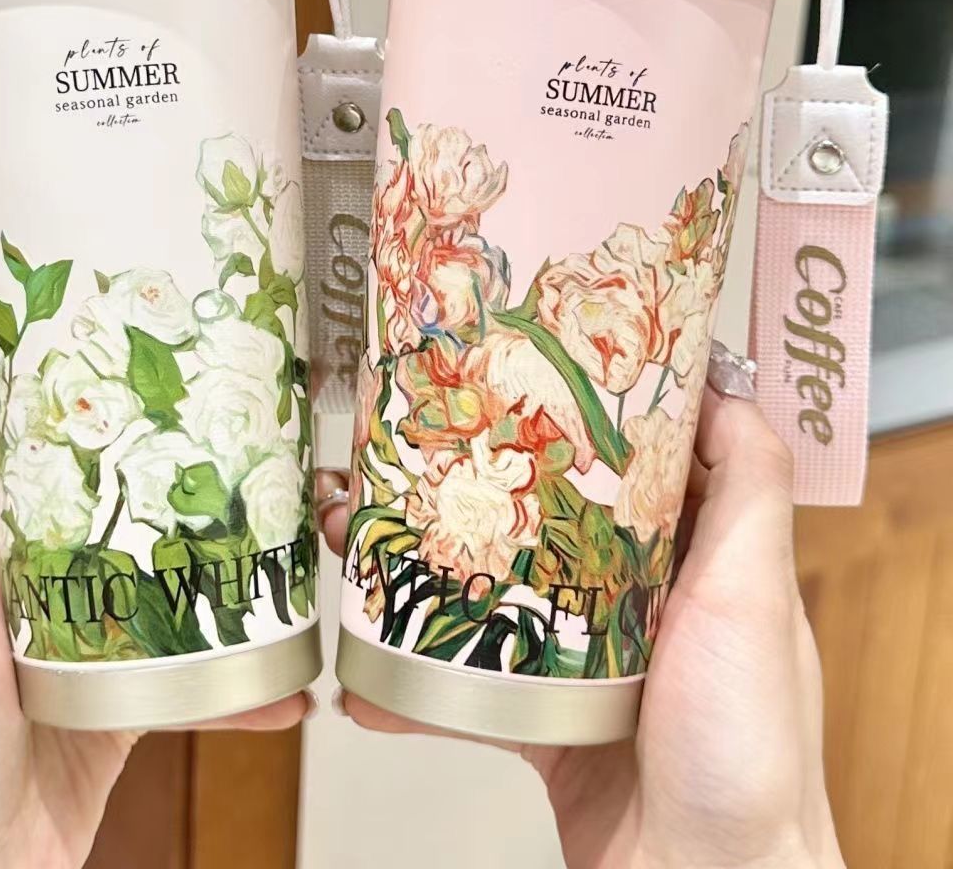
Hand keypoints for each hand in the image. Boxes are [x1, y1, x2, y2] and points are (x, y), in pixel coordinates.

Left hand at [0, 328, 311, 868]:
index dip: (83, 380)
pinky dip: (245, 679)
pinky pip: (200, 670)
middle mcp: (44, 570)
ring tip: (291, 532)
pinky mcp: (131, 692)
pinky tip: (287, 675)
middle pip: (126, 491)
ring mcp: (94, 630)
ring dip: (236, 560)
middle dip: (185, 457)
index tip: (137, 337)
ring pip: (176, 572)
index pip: (40, 430)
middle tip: (246, 422)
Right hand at [320, 350, 845, 868]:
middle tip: (410, 447)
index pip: (641, 459)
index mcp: (696, 559)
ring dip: (427, 574)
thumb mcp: (756, 595)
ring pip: (497, 594)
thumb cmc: (744, 749)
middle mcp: (641, 602)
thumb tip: (724, 385)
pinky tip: (368, 682)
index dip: (585, 411)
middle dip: (479, 482)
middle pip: (548, 517)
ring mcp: (587, 662)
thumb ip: (749, 491)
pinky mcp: (544, 720)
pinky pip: (470, 687)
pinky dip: (416, 685)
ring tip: (361, 544)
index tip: (524, 366)